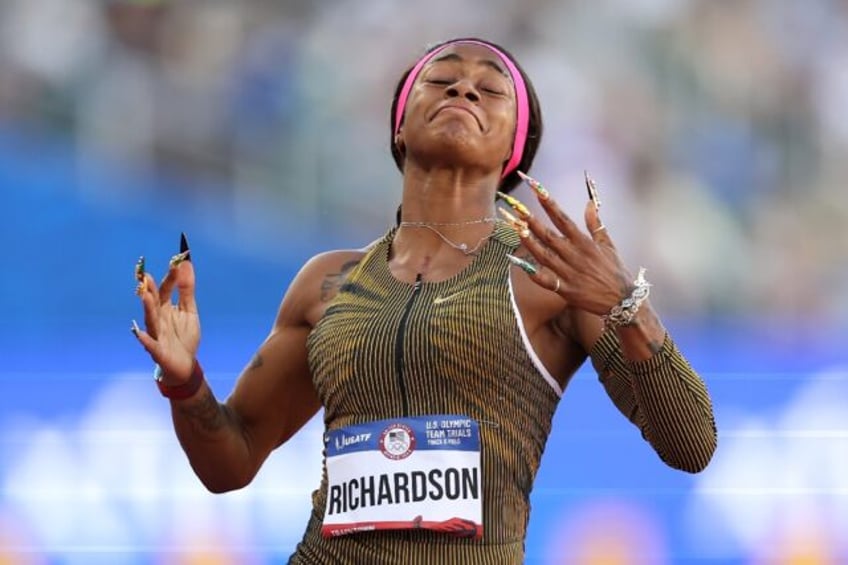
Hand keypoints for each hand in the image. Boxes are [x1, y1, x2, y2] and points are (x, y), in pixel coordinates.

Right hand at [131, 234, 199, 383]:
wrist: (185, 366)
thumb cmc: (184, 337)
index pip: (166, 289)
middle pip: (154, 302)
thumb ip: (187, 290)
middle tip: (145, 274)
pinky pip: (150, 345)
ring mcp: (157, 334)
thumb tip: (186, 264)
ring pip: (150, 319)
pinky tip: (138, 331)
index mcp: (166, 308)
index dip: (171, 275)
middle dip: (149, 288)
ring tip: (143, 294)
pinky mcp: (158, 351)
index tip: (176, 260)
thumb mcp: (190, 311)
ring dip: (147, 307)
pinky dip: (144, 339)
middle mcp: (158, 319)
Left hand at [503, 172, 633, 316]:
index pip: (562, 219)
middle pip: (548, 235)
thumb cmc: (615, 270)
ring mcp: (569, 272)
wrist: (623, 300)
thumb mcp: (608, 244)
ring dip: (528, 241)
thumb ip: (595, 223)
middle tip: (515, 207)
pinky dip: (532, 272)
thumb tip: (589, 203)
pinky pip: (546, 280)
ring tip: (514, 228)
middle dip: (531, 220)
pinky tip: (518, 262)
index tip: (536, 189)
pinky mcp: (566, 289)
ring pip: (544, 255)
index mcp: (584, 242)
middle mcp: (575, 255)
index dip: (548, 204)